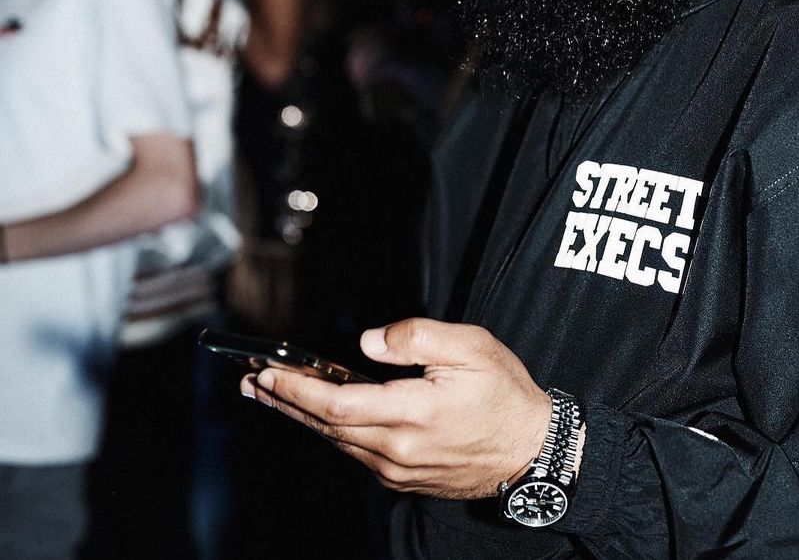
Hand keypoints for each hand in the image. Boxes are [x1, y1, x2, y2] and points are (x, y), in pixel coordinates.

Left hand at [241, 318, 552, 499]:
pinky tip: (317, 415)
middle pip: (327, 425)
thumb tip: (368, 340)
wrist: (531, 451)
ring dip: (301, 416)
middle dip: (285, 402)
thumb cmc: (504, 393)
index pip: (339, 402)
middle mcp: (397, 448)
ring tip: (270, 395)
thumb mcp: (470, 347)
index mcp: (412, 413)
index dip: (299, 388)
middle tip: (250, 382)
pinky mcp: (404, 477)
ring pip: (337, 441)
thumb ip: (416, 338)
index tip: (268, 372)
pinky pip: (355, 453)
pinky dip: (329, 430)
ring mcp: (398, 468)